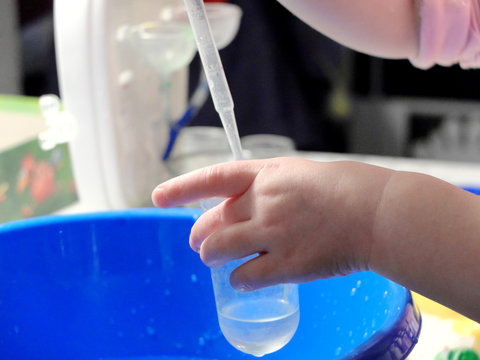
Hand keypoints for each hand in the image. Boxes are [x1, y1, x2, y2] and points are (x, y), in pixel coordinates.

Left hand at [152, 157, 392, 290]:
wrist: (378, 211)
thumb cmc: (347, 188)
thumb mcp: (302, 175)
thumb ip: (272, 189)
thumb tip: (252, 205)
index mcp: (268, 175)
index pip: (214, 178)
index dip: (182, 187)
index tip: (158, 196)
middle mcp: (264, 202)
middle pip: (213, 220)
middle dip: (200, 233)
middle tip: (199, 242)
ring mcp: (273, 234)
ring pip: (220, 248)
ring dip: (211, 255)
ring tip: (211, 259)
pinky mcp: (287, 264)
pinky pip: (246, 276)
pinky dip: (239, 279)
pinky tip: (241, 279)